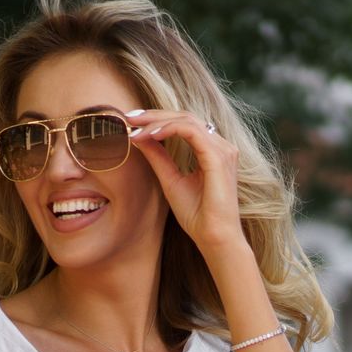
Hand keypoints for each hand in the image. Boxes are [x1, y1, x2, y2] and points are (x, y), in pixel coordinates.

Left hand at [125, 107, 242, 258]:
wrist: (214, 237)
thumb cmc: (197, 215)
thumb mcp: (170, 180)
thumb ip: (158, 157)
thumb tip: (139, 137)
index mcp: (212, 151)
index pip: (184, 124)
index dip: (157, 119)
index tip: (132, 123)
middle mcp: (221, 146)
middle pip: (185, 116)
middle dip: (154, 114)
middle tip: (129, 117)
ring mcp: (222, 150)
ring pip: (187, 120)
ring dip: (158, 121)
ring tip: (135, 128)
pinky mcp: (219, 157)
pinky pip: (191, 132)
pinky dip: (169, 130)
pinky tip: (151, 135)